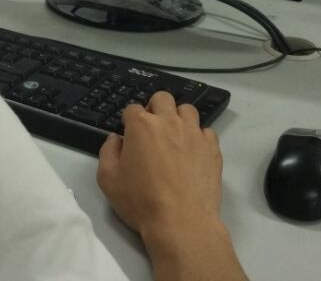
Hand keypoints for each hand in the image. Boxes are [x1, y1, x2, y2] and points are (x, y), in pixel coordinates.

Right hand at [97, 91, 221, 233]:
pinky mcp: (212, 147)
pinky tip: (193, 152)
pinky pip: (206, 131)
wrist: (181, 222)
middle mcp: (169, 122)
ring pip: (187, 109)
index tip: (129, 133)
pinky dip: (198, 137)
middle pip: (162, 98)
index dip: (128, 120)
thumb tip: (115, 139)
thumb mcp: (108, 179)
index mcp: (141, 126)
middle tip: (152, 128)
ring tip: (175, 136)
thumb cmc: (142, 201)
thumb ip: (108, 152)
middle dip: (155, 108)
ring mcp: (194, 133)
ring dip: (179, 117)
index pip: (132, 108)